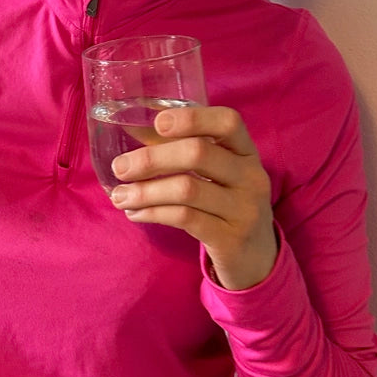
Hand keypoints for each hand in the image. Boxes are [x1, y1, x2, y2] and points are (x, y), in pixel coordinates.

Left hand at [109, 105, 277, 290]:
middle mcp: (251, 176)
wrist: (256, 258)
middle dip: (152, 159)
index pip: (228, 122)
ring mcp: (244, 209)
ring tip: (120, 196)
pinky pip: (185, 218)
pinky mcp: (231, 238)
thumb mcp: (220, 174)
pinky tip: (135, 213)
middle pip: (198, 153)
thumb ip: (186, 152)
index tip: (158, 122)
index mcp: (246, 152)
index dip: (192, 118)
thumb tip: (133, 132)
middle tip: (120, 167)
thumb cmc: (226, 204)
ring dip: (145, 191)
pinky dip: (153, 213)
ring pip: (187, 189)